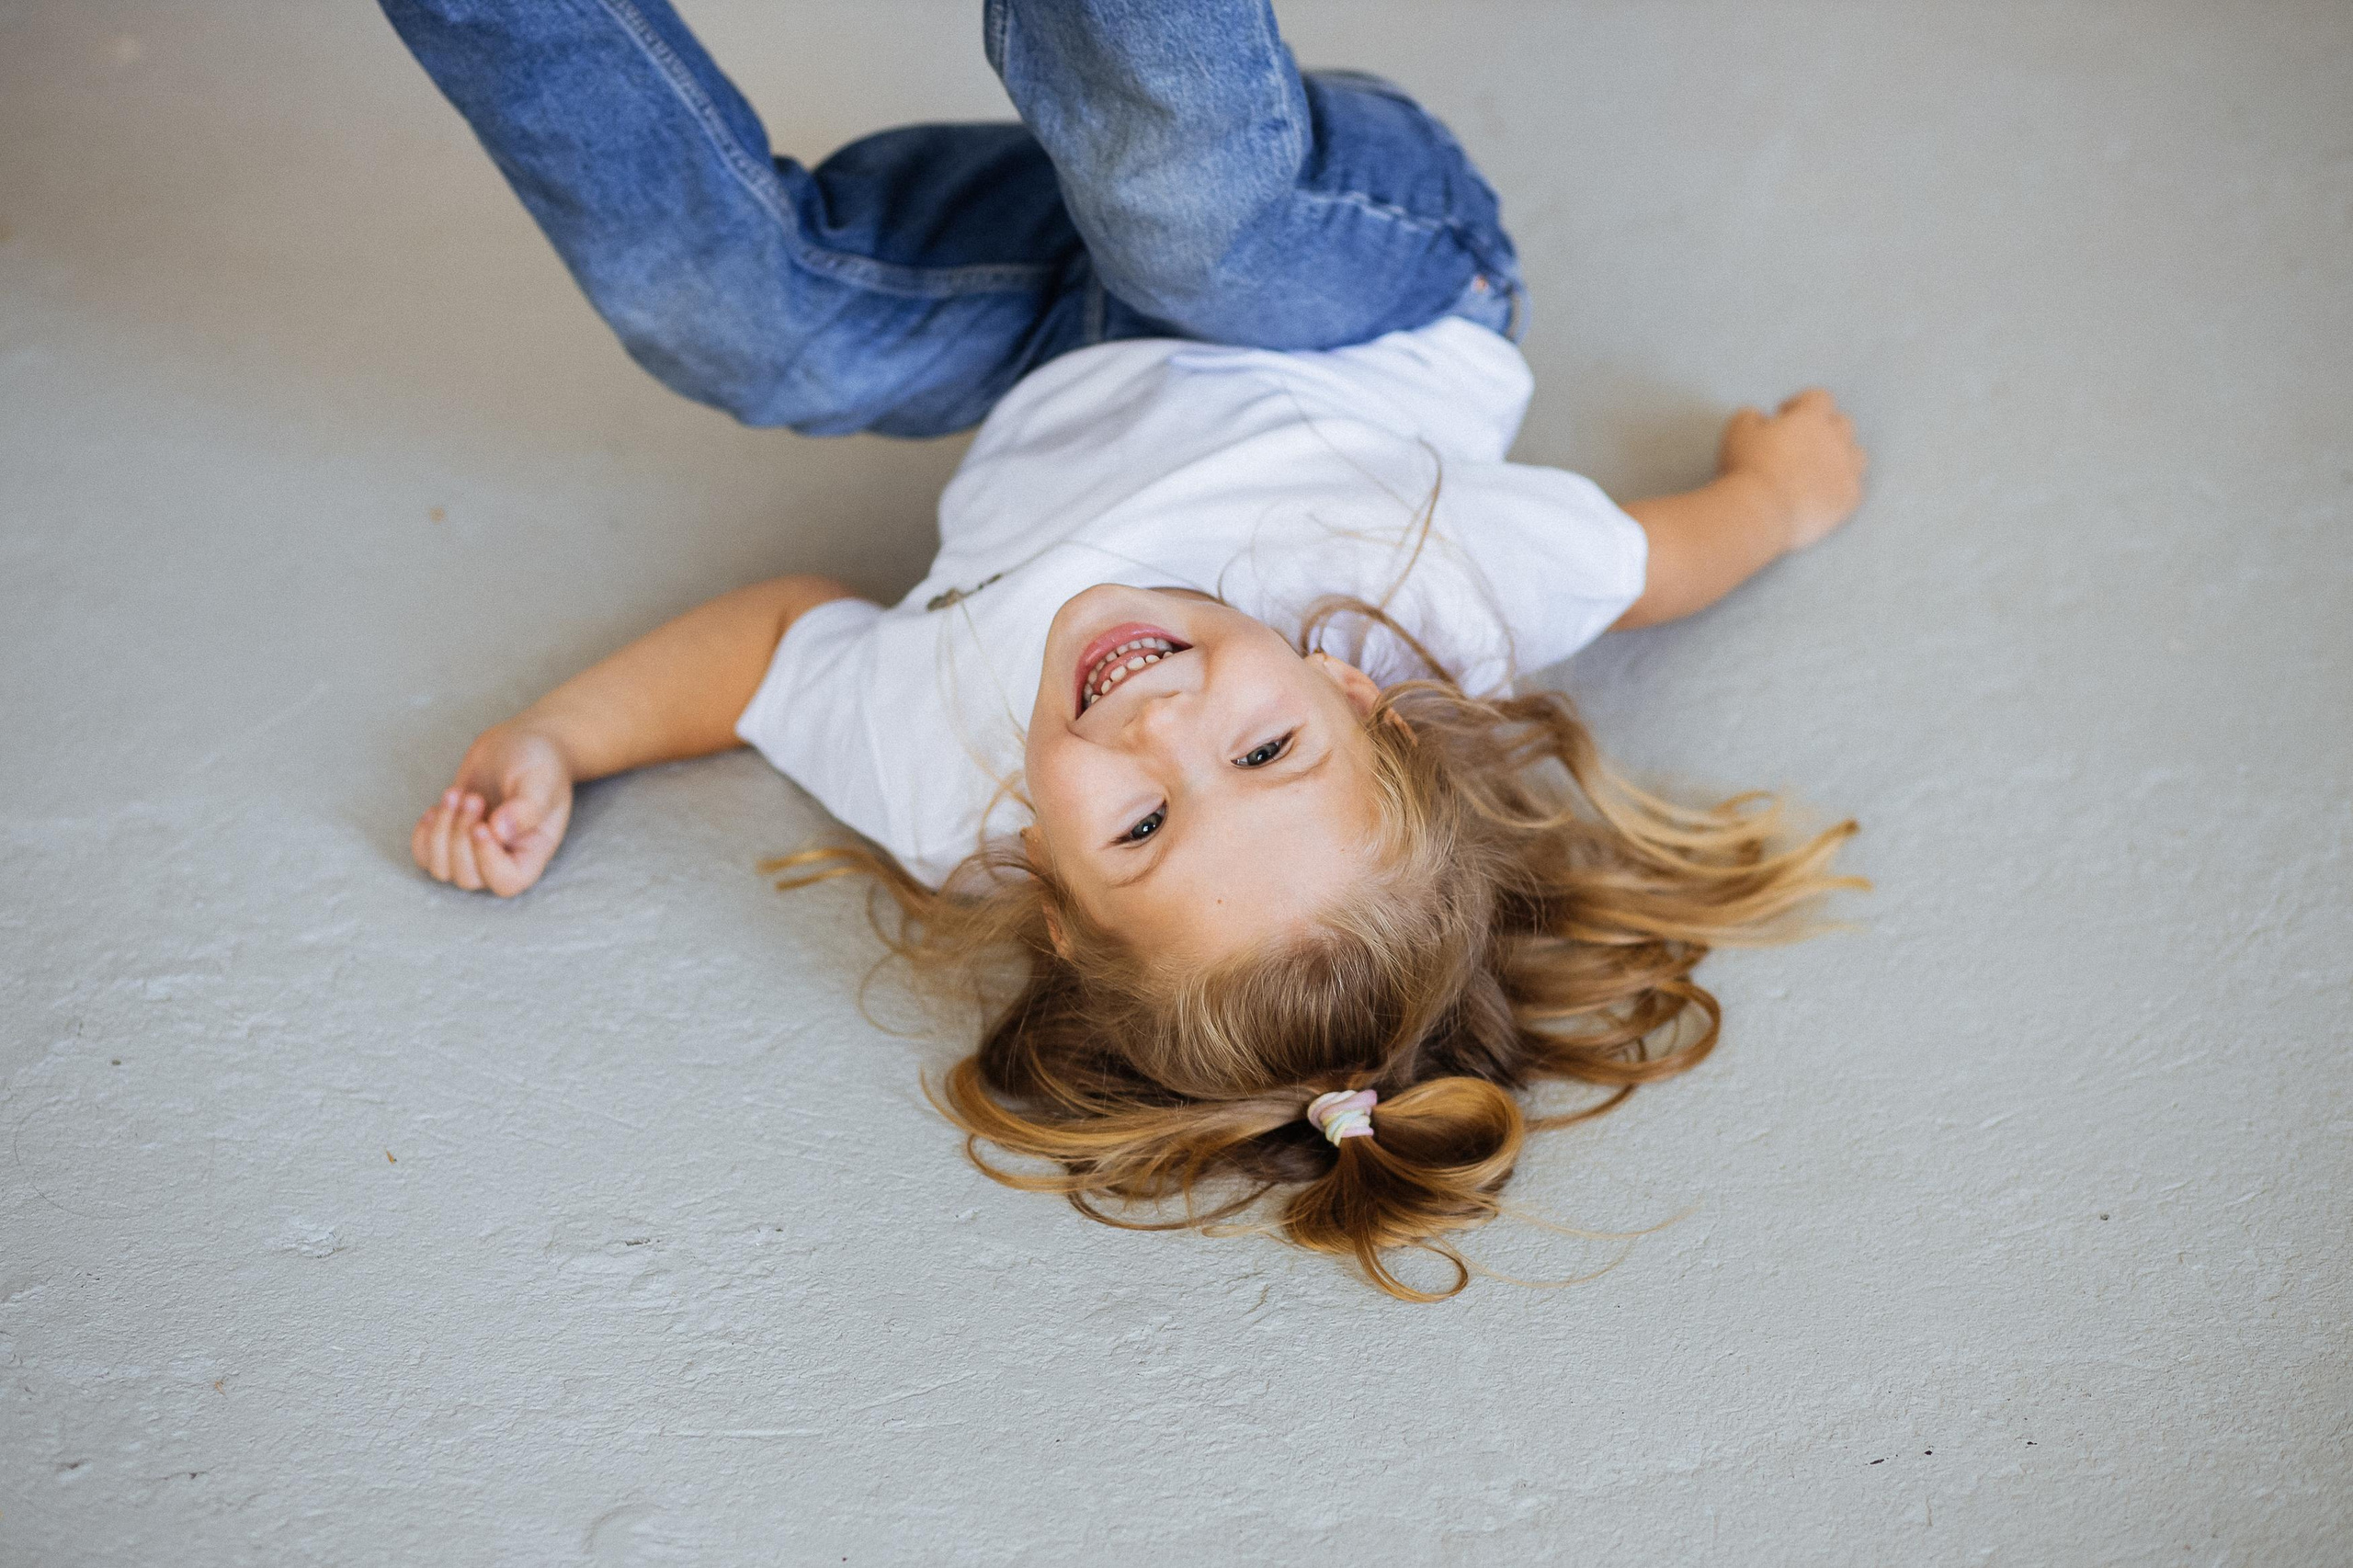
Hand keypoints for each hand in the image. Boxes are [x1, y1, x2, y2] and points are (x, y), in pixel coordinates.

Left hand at [411, 723, 574, 896]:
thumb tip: (499, 831)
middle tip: (473, 797)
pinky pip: (425, 855)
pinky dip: (423, 835)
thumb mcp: (540, 781)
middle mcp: (502, 858)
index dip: (488, 862)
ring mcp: (474, 850)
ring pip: (442, 869)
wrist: (519, 744)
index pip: (508, 882)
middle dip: (460, 836)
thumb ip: (527, 807)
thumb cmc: (538, 763)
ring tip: (456, 794)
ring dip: (441, 832)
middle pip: (469, 877)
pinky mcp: (451, 836)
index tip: (482, 826)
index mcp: (531, 852)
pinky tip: (437, 807)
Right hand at [1719, 389, 1867, 551]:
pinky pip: (1853, 489)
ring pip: (1856, 455)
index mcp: (1811, 418)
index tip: (1784, 414)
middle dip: (1823, 429)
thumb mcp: (1737, 432)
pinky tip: (1822, 496)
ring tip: (1818, 470)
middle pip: (1842, 424)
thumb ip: (1750, 416)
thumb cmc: (1748, 469)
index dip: (1801, 403)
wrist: (1763, 512)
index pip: (1818, 398)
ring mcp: (1847, 470)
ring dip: (1840, 457)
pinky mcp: (1848, 499)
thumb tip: (1758, 417)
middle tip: (1801, 443)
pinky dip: (1840, 488)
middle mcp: (1836, 440)